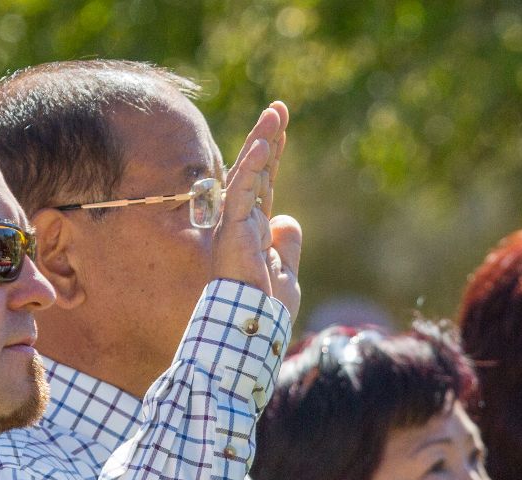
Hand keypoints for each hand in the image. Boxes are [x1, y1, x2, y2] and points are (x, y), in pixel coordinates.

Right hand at [214, 102, 302, 316]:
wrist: (251, 329)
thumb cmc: (266, 310)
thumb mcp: (286, 274)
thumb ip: (287, 246)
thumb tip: (289, 219)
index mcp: (255, 231)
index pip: (264, 184)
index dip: (273, 156)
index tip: (281, 130)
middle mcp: (243, 222)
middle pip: (256, 171)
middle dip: (267, 137)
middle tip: (279, 108)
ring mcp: (236, 224)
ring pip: (248, 174)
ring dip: (262, 141)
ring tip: (275, 113)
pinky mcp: (233, 229)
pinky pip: (242, 191)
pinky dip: (252, 167)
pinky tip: (264, 143)